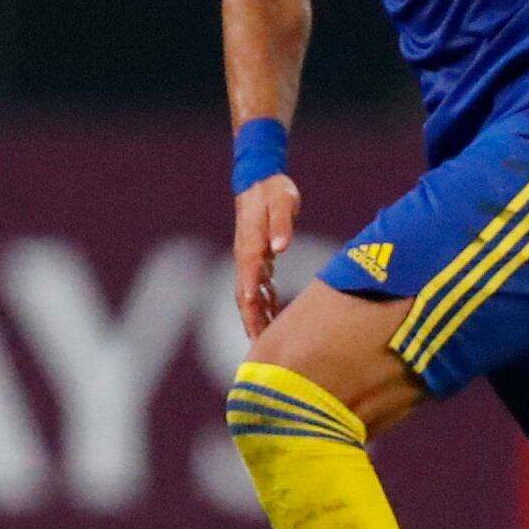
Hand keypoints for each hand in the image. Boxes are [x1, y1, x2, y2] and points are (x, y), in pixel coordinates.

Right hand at [234, 175, 298, 336]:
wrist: (260, 177)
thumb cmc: (273, 190)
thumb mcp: (282, 202)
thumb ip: (281, 224)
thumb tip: (279, 247)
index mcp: (251, 248)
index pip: (248, 285)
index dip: (252, 311)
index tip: (256, 334)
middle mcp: (246, 257)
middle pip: (246, 298)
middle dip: (251, 324)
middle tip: (259, 350)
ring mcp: (250, 258)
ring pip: (251, 295)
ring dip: (258, 318)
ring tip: (267, 343)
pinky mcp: (258, 256)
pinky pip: (260, 286)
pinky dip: (266, 304)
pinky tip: (276, 318)